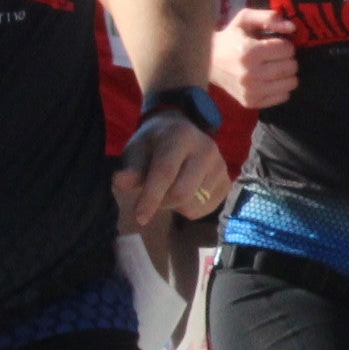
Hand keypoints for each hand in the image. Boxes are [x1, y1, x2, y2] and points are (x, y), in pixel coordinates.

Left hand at [112, 111, 224, 233]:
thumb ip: (132, 168)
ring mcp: (221, 167)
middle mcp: (207, 150)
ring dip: (175, 205)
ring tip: (171, 188)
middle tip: (152, 195)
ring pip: (193, 205)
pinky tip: (186, 191)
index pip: (165, 172)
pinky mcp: (227, 183)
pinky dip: (189, 207)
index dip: (151, 197)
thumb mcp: (137, 150)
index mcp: (181, 137)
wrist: (181, 131)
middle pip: (182, 193)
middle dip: (161, 202)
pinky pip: (205, 210)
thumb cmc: (154, 143)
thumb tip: (121, 181)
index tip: (139, 218)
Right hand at [215, 3, 299, 108]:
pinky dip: (280, 87)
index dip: (285, 44)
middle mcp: (250, 74)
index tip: (274, 44)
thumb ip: (269, 18)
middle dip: (288, 59)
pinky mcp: (251, 102)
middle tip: (275, 57)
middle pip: (291, 66)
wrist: (208, 62)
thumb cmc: (231, 38)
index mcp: (249, 51)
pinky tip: (268, 80)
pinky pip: (283, 96)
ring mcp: (251, 91)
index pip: (287, 49)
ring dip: (287, 74)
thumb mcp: (245, 19)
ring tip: (273, 68)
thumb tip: (292, 28)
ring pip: (291, 83)